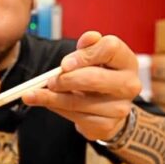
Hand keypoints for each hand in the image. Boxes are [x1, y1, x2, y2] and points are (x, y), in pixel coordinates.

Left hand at [22, 31, 140, 140]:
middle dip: (66, 79)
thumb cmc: (99, 76)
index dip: (84, 55)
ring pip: (79, 102)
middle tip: (50, 80)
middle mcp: (129, 85)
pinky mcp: (107, 126)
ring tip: (35, 93)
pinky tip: (48, 103)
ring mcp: (120, 108)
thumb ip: (89, 46)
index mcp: (127, 61)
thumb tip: (89, 37)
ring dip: (53, 97)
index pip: (109, 49)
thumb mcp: (95, 57)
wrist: (109, 108)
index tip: (64, 63)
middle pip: (94, 78)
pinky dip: (57, 109)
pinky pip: (76, 117)